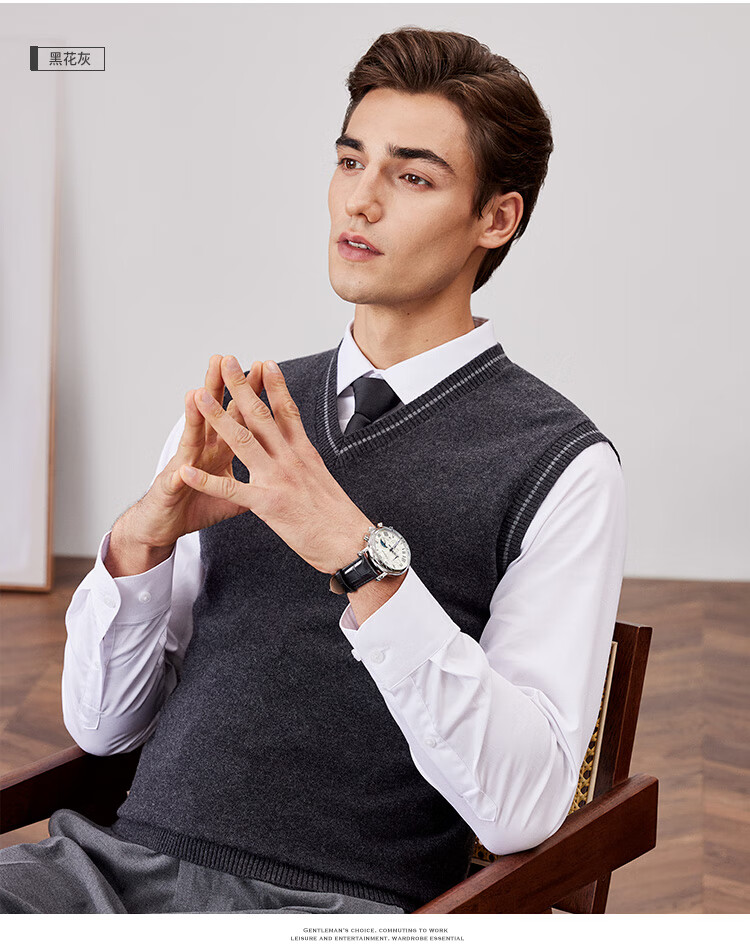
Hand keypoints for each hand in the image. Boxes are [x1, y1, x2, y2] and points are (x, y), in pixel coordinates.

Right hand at [109, 356, 263, 573]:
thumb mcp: (230, 496)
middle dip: (221, 389)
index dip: (249, 394)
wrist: (161, 526)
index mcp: (218, 451)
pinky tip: (182, 468)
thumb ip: (251, 482)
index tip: (262, 369)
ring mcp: (183, 468)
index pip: (237, 417)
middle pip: (213, 416)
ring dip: (193, 417)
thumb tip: (276, 475)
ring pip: (190, 439)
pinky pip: (177, 483)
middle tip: (226, 360)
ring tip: (196, 394)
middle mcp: (200, 453)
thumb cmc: (192, 506)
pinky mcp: (170, 490)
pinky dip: (181, 475)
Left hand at [179, 355, 372, 574]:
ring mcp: (278, 479)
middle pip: (262, 415)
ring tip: (200, 397)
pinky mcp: (267, 504)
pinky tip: (187, 471)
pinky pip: (231, 489)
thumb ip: (306, 463)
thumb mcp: (324, 479)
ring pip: (243, 441)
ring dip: (218, 418)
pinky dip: (206, 480)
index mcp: (305, 453)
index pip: (288, 411)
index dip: (276, 385)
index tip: (265, 363)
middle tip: (227, 363)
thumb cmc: (339, 517)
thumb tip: (301, 451)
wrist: (351, 542)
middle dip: (241, 387)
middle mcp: (291, 459)